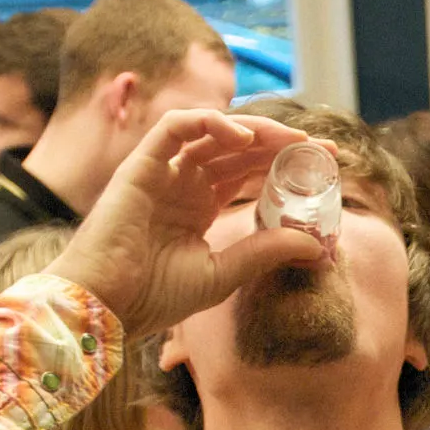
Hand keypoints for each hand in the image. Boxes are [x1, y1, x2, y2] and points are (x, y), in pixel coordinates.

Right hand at [46, 111, 325, 333]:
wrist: (105, 306)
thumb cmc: (154, 296)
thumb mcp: (224, 273)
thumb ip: (266, 252)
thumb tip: (318, 245)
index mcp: (199, 206)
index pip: (248, 171)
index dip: (284, 162)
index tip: (325, 164)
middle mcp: (182, 183)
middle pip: (236, 148)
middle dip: (280, 142)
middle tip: (321, 147)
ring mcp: (161, 171)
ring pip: (212, 131)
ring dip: (254, 129)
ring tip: (291, 140)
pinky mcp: (140, 164)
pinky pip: (176, 126)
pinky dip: (210, 123)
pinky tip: (244, 139)